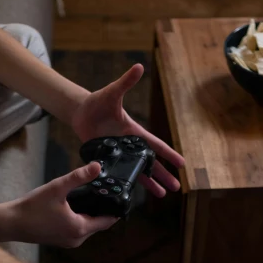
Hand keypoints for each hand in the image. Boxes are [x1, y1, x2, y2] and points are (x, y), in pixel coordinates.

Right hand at [10, 162, 116, 247]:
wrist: (11, 223)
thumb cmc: (32, 207)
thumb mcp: (57, 188)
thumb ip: (78, 177)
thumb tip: (97, 166)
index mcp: (80, 228)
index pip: (107, 221)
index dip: (116, 210)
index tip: (122, 200)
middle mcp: (77, 239)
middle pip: (98, 225)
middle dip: (102, 211)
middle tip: (106, 193)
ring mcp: (69, 242)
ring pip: (88, 228)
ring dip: (91, 216)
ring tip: (92, 198)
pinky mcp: (61, 241)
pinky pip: (77, 230)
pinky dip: (80, 221)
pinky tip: (75, 208)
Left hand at [71, 64, 184, 197]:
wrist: (80, 112)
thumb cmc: (97, 101)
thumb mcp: (112, 93)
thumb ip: (125, 82)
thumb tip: (139, 66)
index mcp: (134, 132)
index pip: (155, 145)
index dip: (168, 154)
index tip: (182, 164)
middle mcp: (129, 146)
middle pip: (151, 163)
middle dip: (164, 175)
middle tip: (177, 188)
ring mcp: (119, 154)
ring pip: (137, 172)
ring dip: (150, 184)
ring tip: (162, 196)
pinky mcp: (108, 160)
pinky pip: (119, 174)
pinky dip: (126, 183)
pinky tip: (132, 194)